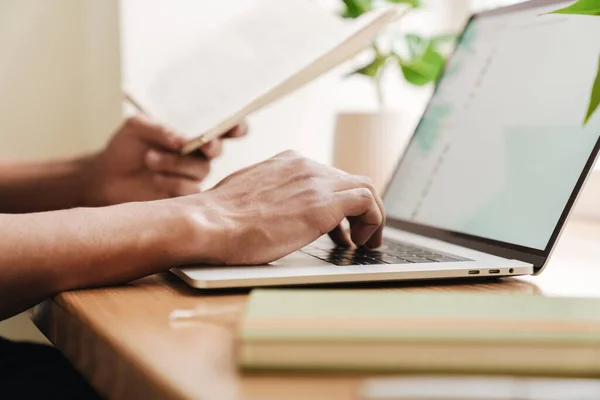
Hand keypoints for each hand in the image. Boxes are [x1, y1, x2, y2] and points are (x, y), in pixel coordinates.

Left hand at [85, 115, 246, 205]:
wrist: (108, 176)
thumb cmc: (126, 146)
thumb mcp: (136, 127)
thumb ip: (160, 128)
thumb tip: (181, 139)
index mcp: (192, 132)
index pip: (222, 127)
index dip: (235, 126)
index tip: (234, 127)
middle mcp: (198, 154)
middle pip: (217, 149)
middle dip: (208, 145)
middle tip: (192, 143)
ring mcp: (193, 175)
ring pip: (201, 168)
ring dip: (175, 162)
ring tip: (150, 158)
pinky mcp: (186, 196)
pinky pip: (191, 188)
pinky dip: (170, 181)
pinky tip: (154, 178)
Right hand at [170, 150, 384, 265]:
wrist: (210, 223)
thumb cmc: (219, 218)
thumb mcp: (247, 195)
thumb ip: (268, 196)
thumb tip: (273, 211)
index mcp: (287, 162)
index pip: (327, 175)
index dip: (337, 201)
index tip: (338, 224)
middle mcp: (305, 165)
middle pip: (349, 180)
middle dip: (355, 210)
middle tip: (356, 236)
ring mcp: (316, 181)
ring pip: (365, 188)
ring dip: (370, 216)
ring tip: (364, 241)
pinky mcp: (324, 203)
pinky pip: (368, 203)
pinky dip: (373, 221)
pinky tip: (361, 242)